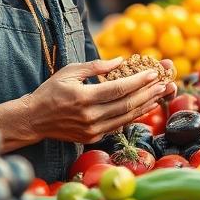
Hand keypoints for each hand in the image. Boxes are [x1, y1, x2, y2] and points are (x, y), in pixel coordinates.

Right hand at [0, 57, 175, 148]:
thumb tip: (120, 61)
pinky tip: (145, 107)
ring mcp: (92, 130)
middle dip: (149, 93)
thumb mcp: (70, 71)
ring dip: (146, 105)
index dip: (139, 81)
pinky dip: (134, 116)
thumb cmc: (51, 91)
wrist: (34, 120)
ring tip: (161, 94)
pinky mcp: (93, 138)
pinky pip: (118, 126)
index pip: (118, 89)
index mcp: (83, 98)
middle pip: (127, 104)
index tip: (154, 73)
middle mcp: (90, 117)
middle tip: (165, 83)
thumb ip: (95, 66)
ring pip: (126, 117)